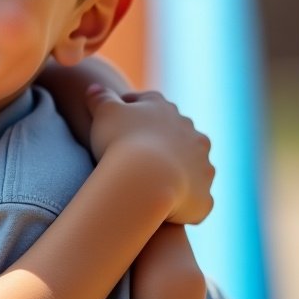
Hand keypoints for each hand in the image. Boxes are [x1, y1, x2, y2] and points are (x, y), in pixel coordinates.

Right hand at [86, 86, 213, 224]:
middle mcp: (192, 134)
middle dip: (162, 141)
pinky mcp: (204, 197)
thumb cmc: (121, 142)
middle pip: (178, 134)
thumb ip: (99, 98)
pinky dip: (184, 201)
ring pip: (193, 166)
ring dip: (178, 171)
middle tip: (139, 153)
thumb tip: (94, 88)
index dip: (134, 110)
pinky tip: (169, 209)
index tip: (119, 120)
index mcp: (166, 110)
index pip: (151, 104)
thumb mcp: (103, 112)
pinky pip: (195, 198)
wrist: (145, 180)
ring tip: (155, 183)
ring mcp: (202, 166)